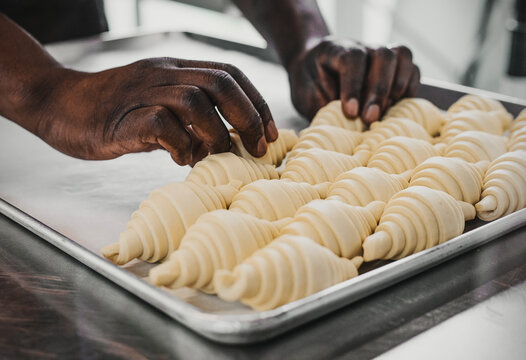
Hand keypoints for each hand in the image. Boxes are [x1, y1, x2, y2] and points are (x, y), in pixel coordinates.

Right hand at [25, 58, 277, 165]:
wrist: (58, 104)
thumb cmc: (113, 111)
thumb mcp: (158, 108)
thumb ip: (188, 120)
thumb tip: (223, 143)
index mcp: (175, 69)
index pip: (229, 73)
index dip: (257, 102)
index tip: (271, 133)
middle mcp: (163, 74)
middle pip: (220, 82)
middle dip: (249, 117)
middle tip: (257, 149)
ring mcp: (142, 92)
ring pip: (195, 101)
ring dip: (216, 134)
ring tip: (217, 157)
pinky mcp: (123, 116)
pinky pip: (162, 124)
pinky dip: (182, 146)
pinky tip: (182, 159)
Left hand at [286, 37, 419, 124]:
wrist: (314, 67)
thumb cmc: (311, 84)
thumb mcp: (307, 95)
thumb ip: (323, 104)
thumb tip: (343, 124)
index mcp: (336, 50)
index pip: (352, 59)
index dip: (353, 85)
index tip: (350, 112)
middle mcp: (363, 47)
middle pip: (382, 55)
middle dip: (378, 90)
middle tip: (370, 119)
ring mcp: (381, 53)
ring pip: (402, 56)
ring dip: (397, 87)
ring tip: (385, 112)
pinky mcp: (395, 66)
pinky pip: (412, 70)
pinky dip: (408, 89)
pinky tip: (395, 108)